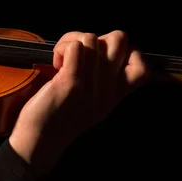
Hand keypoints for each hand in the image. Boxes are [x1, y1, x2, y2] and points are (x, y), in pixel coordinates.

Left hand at [8, 30, 148, 173]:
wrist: (39, 142)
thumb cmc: (59, 118)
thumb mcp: (94, 104)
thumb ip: (106, 82)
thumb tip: (105, 48)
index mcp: (115, 94)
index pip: (142, 65)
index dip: (126, 51)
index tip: (101, 59)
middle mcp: (107, 89)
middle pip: (119, 39)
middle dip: (97, 38)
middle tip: (78, 56)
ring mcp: (90, 85)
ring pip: (92, 38)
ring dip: (72, 41)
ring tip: (62, 60)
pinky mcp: (70, 82)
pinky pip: (74, 47)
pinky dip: (62, 48)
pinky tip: (56, 63)